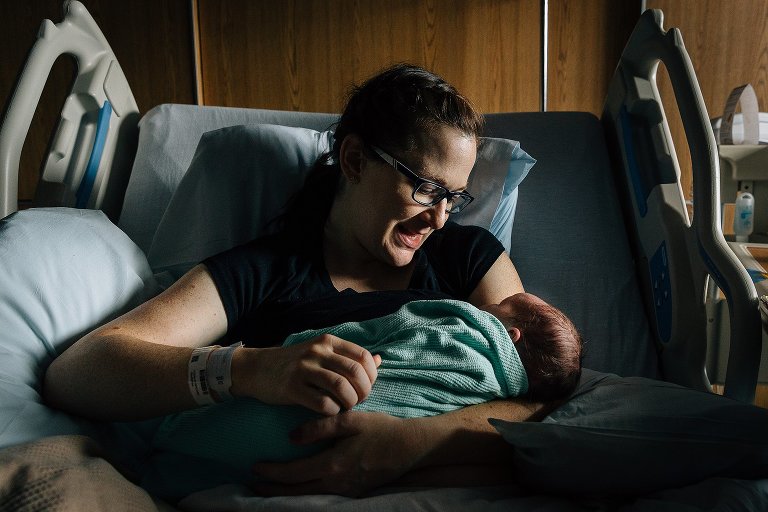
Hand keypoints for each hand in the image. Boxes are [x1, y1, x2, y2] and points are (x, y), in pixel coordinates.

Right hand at [234, 334, 380, 414]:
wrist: (256, 369)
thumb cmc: (294, 364)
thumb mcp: (322, 354)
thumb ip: (349, 357)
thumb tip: (379, 360)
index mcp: (328, 342)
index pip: (363, 357)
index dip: (371, 376)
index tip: (366, 387)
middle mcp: (317, 352)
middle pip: (355, 372)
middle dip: (363, 391)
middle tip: (358, 401)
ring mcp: (303, 368)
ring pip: (341, 387)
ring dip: (349, 402)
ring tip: (345, 407)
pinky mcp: (291, 387)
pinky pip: (321, 403)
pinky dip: (332, 411)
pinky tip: (329, 411)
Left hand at [251, 411, 421, 496]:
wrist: (411, 447)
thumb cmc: (381, 430)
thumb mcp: (350, 421)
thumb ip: (319, 428)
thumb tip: (291, 437)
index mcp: (332, 465)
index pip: (292, 474)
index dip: (271, 472)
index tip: (255, 467)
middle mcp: (336, 484)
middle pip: (296, 492)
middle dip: (272, 489)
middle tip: (253, 484)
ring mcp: (346, 492)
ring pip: (308, 496)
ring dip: (287, 493)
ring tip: (270, 487)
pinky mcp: (354, 493)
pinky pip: (322, 496)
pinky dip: (305, 492)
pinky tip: (300, 486)